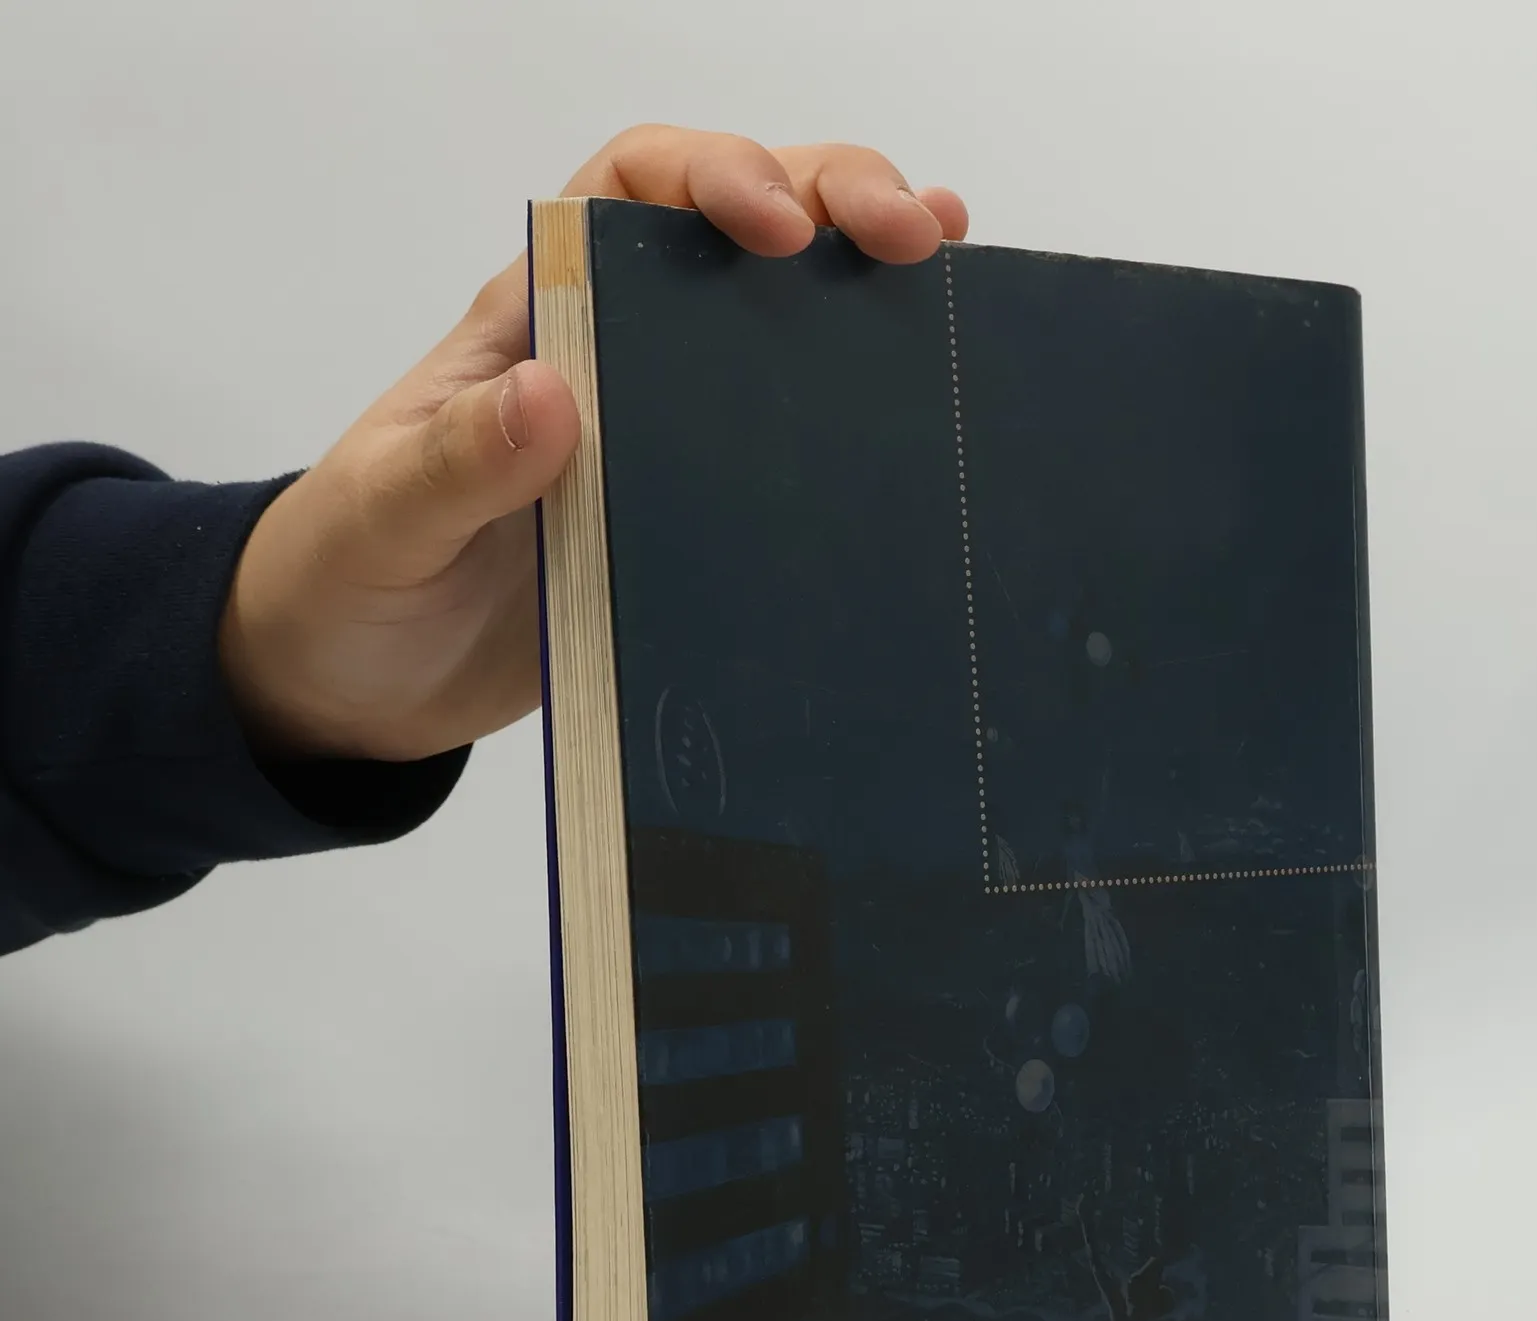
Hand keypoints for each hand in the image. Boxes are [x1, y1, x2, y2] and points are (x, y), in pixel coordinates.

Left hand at [218, 126, 968, 762]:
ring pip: (778, 320)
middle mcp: (611, 358)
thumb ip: (456, 463)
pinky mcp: (695, 516)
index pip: (628, 191)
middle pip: (731, 228)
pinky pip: (787, 444)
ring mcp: (664, 436)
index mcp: (533, 325)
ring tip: (949, 271)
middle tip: (910, 236)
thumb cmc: (348, 580)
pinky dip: (857, 403)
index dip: (712, 177)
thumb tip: (553, 393)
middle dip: (828, 200)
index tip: (778, 228)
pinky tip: (922, 393)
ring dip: (864, 279)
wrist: (356, 686)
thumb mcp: (384, 520)